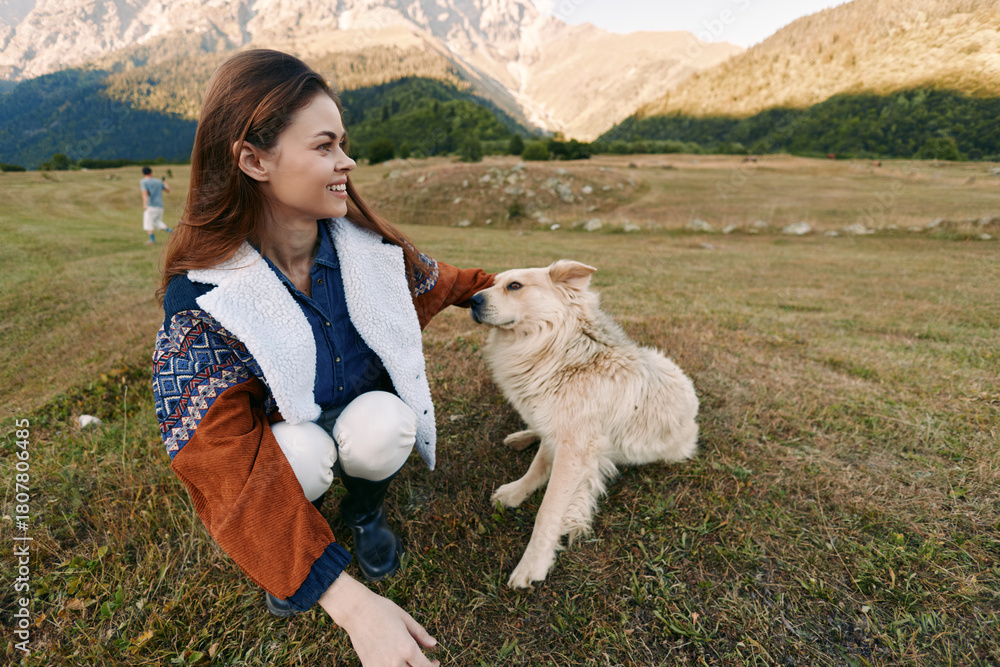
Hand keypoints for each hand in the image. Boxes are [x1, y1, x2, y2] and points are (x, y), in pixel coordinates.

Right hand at [319, 573, 438, 666]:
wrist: (356, 611)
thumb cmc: (382, 610)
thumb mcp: (405, 619)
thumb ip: (420, 634)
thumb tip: (434, 644)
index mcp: (408, 649)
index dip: (434, 666)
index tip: (435, 661)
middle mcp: (395, 662)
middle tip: (424, 663)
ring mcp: (380, 666)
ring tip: (409, 661)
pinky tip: (393, 661)